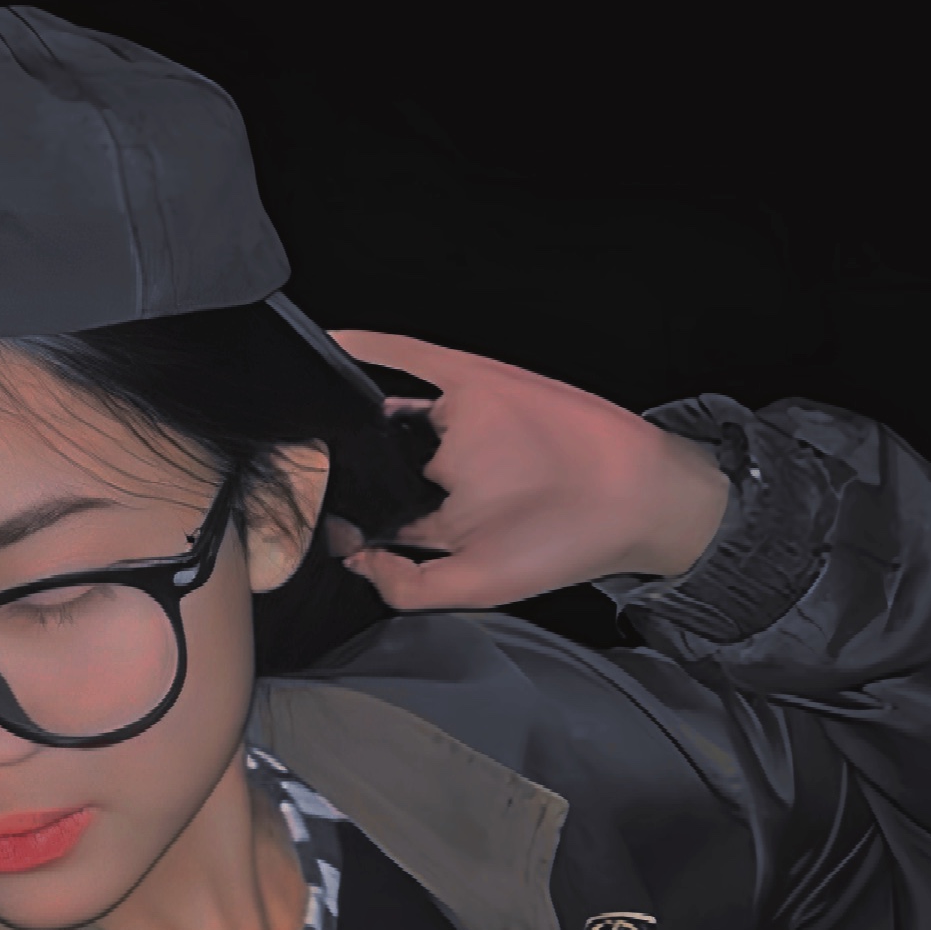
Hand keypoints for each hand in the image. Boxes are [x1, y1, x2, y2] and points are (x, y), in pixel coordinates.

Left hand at [320, 329, 730, 610]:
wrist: (634, 496)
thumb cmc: (563, 547)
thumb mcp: (477, 587)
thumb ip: (411, 586)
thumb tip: (352, 561)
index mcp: (442, 518)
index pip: (377, 512)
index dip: (341, 513)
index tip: (311, 514)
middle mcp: (445, 466)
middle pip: (378, 458)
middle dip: (343, 461)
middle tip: (296, 456)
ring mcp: (460, 420)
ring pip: (390, 411)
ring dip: (351, 412)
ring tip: (303, 408)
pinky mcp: (477, 380)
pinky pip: (414, 358)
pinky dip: (373, 349)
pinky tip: (334, 343)